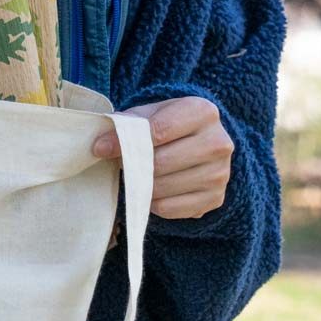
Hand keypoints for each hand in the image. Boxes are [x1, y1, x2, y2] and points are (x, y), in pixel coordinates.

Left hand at [92, 96, 233, 219]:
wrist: (205, 144)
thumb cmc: (172, 126)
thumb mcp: (152, 114)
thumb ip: (127, 125)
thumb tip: (101, 146)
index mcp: (203, 112)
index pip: (159, 130)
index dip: (125, 142)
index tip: (100, 148)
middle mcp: (218, 142)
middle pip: (160, 163)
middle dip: (132, 165)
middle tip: (120, 163)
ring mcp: (220, 173)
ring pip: (162, 188)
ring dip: (141, 185)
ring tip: (139, 174)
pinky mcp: (215, 199)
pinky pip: (168, 208)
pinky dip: (153, 202)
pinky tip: (155, 189)